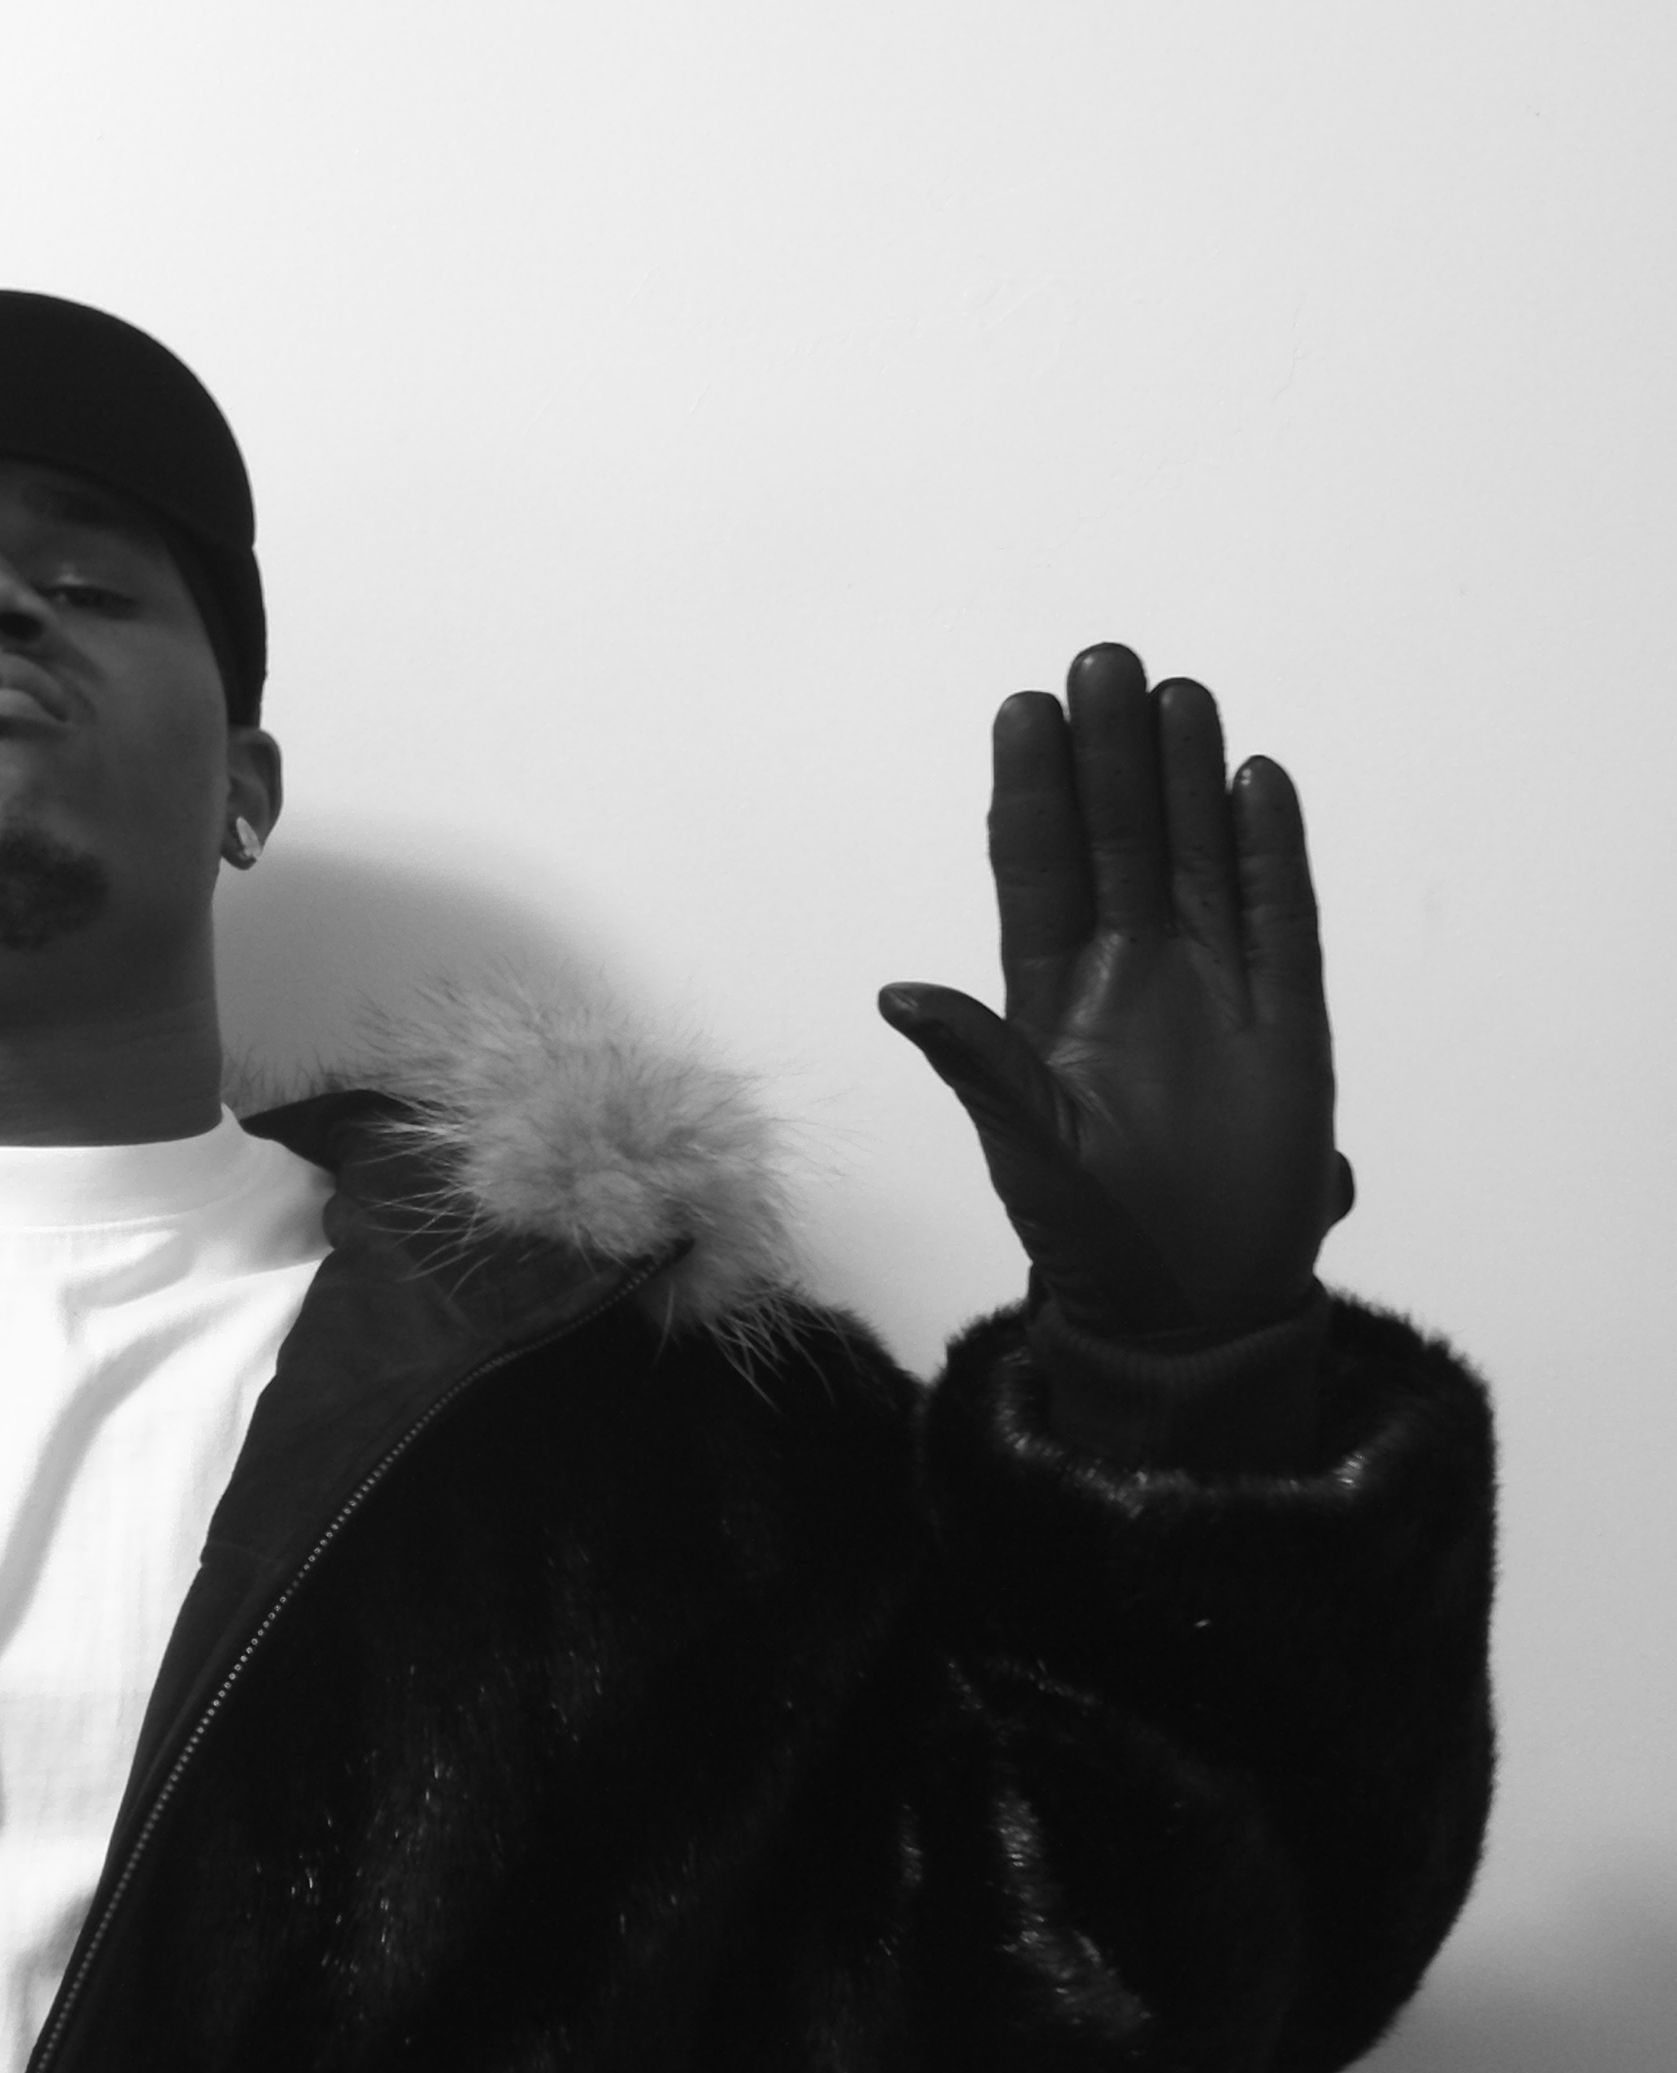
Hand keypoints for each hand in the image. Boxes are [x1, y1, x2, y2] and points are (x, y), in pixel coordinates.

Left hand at [878, 643, 1344, 1339]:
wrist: (1190, 1305)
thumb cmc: (1091, 1234)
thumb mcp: (1026, 1147)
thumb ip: (977, 1065)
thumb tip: (897, 996)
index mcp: (1051, 999)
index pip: (1039, 869)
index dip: (1034, 790)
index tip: (1024, 708)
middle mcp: (1128, 974)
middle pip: (1118, 840)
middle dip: (1110, 756)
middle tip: (1101, 659)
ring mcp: (1208, 987)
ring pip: (1195, 857)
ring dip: (1186, 779)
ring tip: (1175, 693)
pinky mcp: (1283, 1017)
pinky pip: (1278, 916)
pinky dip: (1270, 851)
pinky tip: (1257, 780)